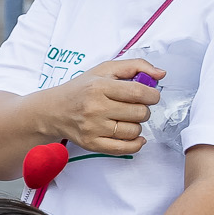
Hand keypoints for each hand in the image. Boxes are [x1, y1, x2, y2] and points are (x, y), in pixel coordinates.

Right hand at [43, 58, 162, 157]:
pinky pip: (125, 148)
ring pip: (134, 130)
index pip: (139, 93)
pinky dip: (135, 143)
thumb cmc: (81, 89)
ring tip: (124, 118)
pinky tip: (133, 136)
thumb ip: (135, 66)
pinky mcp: (91, 144)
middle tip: (133, 106)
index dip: (153, 95)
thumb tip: (161, 74)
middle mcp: (95, 108)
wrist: (53, 110)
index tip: (150, 95)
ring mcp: (93, 128)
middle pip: (140, 113)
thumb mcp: (104, 70)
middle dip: (143, 109)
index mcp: (99, 87)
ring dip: (136, 125)